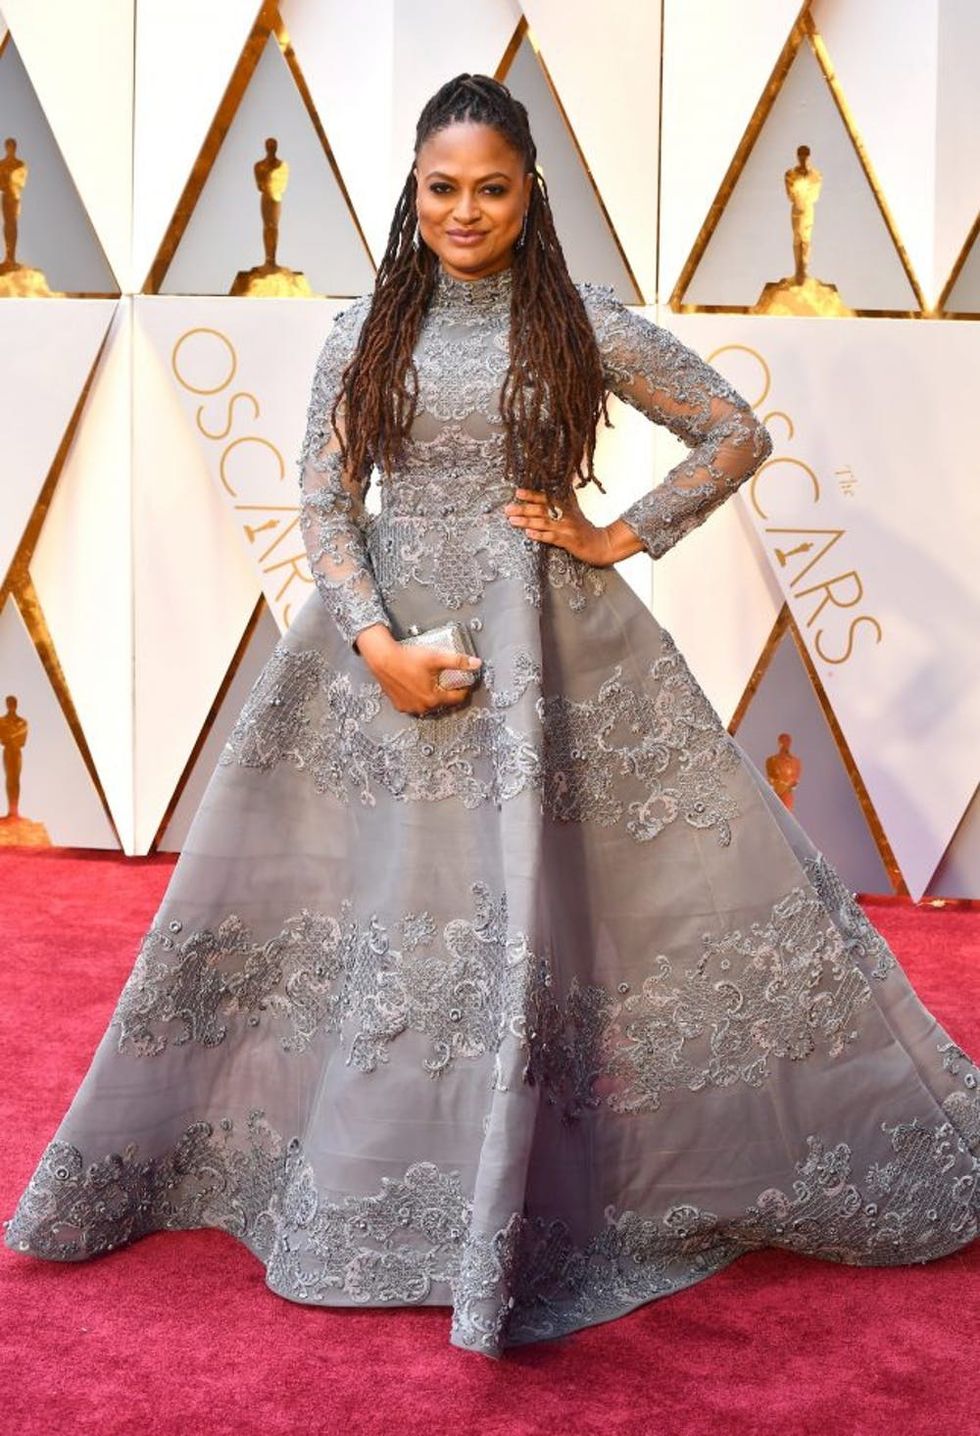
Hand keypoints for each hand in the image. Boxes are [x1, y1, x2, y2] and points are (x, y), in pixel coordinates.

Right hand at [355, 625, 481, 716]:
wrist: (382, 658)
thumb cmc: (406, 659)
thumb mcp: (436, 658)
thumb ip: (458, 662)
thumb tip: (476, 664)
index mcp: (433, 699)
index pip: (457, 698)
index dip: (463, 689)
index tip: (465, 682)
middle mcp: (421, 707)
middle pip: (443, 702)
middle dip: (447, 692)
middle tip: (448, 680)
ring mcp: (409, 708)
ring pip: (428, 704)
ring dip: (432, 696)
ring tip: (433, 682)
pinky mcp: (399, 705)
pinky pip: (414, 704)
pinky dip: (418, 697)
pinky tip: (418, 686)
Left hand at [504, 486, 618, 566]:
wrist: (601, 544)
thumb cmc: (584, 528)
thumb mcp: (575, 510)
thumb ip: (564, 498)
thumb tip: (559, 483)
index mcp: (566, 505)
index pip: (546, 497)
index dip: (532, 495)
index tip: (517, 492)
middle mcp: (566, 514)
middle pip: (542, 509)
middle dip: (523, 508)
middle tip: (508, 508)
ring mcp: (567, 527)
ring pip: (544, 522)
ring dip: (527, 521)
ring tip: (512, 520)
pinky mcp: (569, 541)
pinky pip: (552, 537)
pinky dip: (540, 535)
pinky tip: (529, 533)